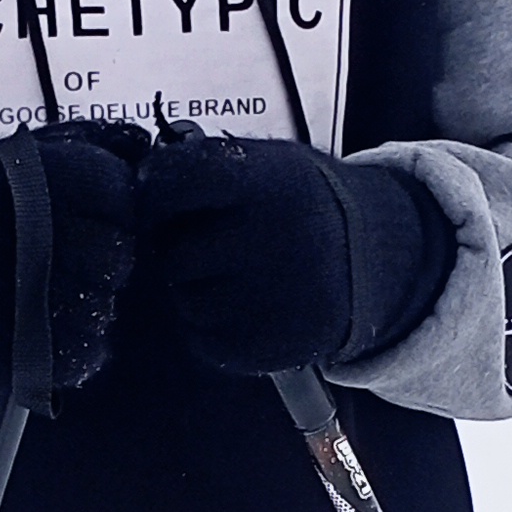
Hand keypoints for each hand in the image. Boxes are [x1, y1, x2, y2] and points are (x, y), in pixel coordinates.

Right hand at [0, 123, 145, 404]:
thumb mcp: (6, 161)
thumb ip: (80, 141)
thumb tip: (143, 141)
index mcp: (13, 176)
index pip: (114, 186)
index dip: (117, 204)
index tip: (94, 213)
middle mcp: (10, 232)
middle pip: (117, 252)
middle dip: (108, 258)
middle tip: (72, 260)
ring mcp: (6, 297)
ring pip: (103, 306)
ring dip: (92, 305)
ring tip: (52, 294)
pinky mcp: (2, 355)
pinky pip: (81, 355)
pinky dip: (76, 348)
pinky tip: (46, 328)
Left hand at [138, 127, 453, 376]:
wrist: (375, 259)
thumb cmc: (303, 206)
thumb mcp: (270, 163)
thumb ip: (207, 166)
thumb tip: (136, 184)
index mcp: (268, 183)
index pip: (173, 180)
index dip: (157, 188)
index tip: (164, 192)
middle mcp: (272, 241)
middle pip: (172, 253)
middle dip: (180, 247)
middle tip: (213, 240)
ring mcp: (272, 300)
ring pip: (184, 300)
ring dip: (195, 289)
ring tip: (237, 272)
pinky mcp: (271, 348)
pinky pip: (203, 339)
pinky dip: (212, 325)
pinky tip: (246, 303)